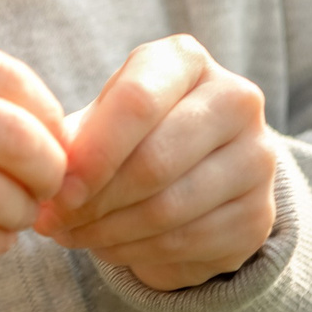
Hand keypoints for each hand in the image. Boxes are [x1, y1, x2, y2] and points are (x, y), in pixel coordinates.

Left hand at [32, 34, 276, 289]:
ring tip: (73, 234)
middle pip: (155, 160)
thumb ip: (76, 138)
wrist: (196, 171)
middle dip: (95, 199)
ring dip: (109, 231)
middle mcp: (235, 100)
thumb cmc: (133, 132)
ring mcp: (257, 159)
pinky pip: (187, 242)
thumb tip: (52, 177)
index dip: (93, 152)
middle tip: (55, 220)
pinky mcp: (259, 214)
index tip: (57, 190)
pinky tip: (108, 246)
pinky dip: (137, 251)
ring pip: (169, 208)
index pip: (137, 101)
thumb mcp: (103, 118)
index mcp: (187, 60)